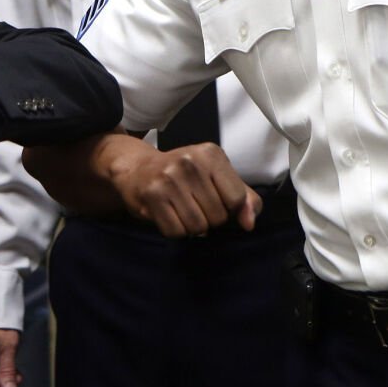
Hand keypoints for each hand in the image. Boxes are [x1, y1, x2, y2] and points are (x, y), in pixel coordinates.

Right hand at [111, 141, 259, 236]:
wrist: (138, 169)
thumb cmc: (183, 175)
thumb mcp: (217, 177)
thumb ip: (243, 198)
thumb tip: (249, 223)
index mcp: (211, 154)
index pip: (237, 198)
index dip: (229, 208)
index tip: (215, 199)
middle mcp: (190, 162)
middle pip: (218, 216)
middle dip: (209, 218)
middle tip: (193, 203)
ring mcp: (169, 178)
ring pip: (198, 227)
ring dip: (192, 227)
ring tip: (182, 210)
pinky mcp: (152, 195)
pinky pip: (176, 232)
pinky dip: (175, 231)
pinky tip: (169, 214)